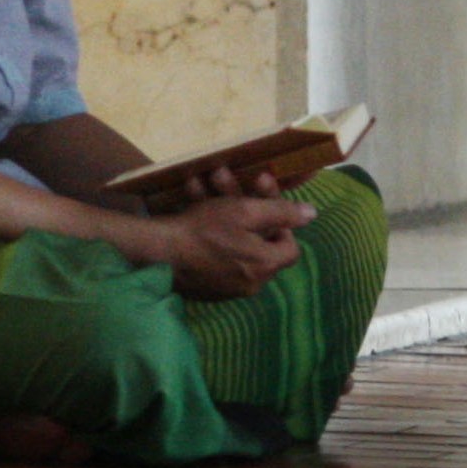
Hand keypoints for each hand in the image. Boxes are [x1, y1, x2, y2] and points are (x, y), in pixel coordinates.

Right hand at [149, 176, 310, 300]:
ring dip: (220, 210)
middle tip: (226, 180)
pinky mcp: (203, 286)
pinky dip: (206, 230)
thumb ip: (282, 212)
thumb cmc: (203, 231)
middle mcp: (249, 282)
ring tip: (200, 183)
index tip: (264, 205)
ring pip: (232, 243)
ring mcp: (225, 287)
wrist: (154, 254)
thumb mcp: (245, 212)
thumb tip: (313, 215)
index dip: (281, 223)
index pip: (289, 247)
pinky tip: (190, 201)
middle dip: (243, 206)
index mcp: (264, 266)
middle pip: (258, 241)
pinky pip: (213, 254)